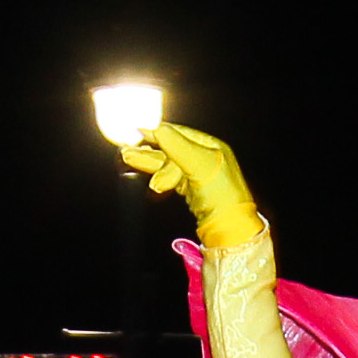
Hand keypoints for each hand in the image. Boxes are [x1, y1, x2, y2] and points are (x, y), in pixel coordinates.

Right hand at [124, 121, 262, 247]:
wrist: (231, 230)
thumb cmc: (222, 195)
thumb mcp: (199, 164)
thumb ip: (177, 145)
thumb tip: (156, 127)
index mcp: (210, 146)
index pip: (179, 132)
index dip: (157, 130)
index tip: (137, 129)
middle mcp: (204, 157)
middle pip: (170, 147)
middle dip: (149, 148)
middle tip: (127, 148)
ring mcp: (197, 174)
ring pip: (168, 164)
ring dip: (148, 162)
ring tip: (127, 157)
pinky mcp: (191, 191)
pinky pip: (170, 178)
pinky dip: (158, 176)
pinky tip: (147, 176)